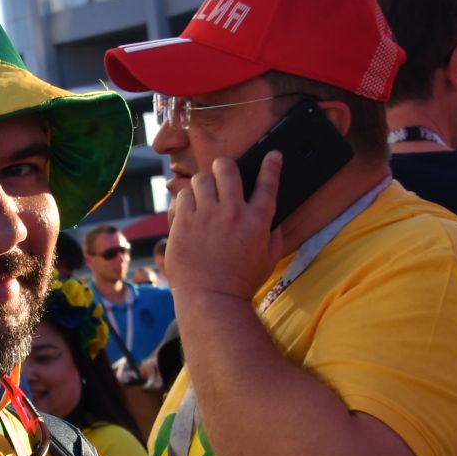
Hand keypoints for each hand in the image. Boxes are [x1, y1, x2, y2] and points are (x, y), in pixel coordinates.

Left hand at [167, 152, 284, 304]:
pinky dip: (184, 200)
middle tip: (221, 172)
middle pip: (227, 169)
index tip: (272, 155)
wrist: (211, 300)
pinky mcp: (184, 224)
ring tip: (202, 195)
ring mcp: (206, 217)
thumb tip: (275, 225)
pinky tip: (187, 209)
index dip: (271, 165)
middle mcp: (233, 213)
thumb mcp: (268, 261)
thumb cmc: (240, 284)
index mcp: (257, 221)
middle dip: (224, 166)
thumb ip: (274, 238)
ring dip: (202, 184)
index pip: (268, 183)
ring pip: (201, 179)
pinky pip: (181, 197)